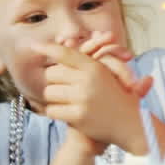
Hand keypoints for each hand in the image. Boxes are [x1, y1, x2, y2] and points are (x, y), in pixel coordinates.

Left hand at [32, 42, 151, 151]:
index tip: (33, 45)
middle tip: (65, 87)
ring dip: (55, 98)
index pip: (65, 54)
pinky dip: (56, 112)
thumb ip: (86, 59)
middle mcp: (88, 80)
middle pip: (52, 74)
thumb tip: (65, 40)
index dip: (47, 48)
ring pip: (49, 92)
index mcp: (95, 67)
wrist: (132, 125)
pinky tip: (68, 113)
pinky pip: (52, 110)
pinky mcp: (78, 116)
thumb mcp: (107, 73)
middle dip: (54, 80)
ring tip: (69, 102)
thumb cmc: (118, 97)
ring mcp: (82, 99)